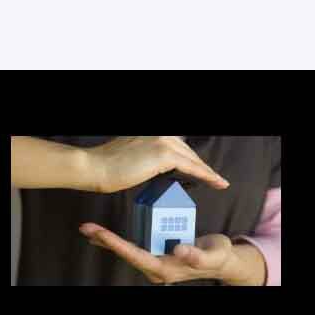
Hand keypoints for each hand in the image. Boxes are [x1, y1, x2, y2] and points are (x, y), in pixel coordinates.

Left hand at [79, 223, 234, 283]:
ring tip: (89, 229)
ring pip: (127, 251)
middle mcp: (156, 268)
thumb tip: (178, 250)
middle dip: (106, 241)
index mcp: (166, 269)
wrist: (221, 260)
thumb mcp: (212, 255)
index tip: (102, 234)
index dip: (118, 245)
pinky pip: (133, 247)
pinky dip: (117, 241)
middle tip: (86, 228)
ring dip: (107, 241)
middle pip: (126, 254)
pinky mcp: (155, 253)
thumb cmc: (218, 257)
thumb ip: (196, 256)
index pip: (137, 256)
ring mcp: (155, 262)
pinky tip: (104, 235)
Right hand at [85, 136, 228, 193]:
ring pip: (192, 158)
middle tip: (213, 178)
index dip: (190, 158)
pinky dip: (206, 175)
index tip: (200, 168)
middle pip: (187, 151)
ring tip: (218, 182)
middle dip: (200, 165)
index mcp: (151, 132)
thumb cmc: (106, 166)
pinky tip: (216, 182)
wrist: (96, 167)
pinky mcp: (164, 154)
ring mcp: (162, 141)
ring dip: (207, 171)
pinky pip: (191, 166)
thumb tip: (153, 167)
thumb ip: (145, 156)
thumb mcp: (130, 155)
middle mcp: (159, 133)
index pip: (177, 146)